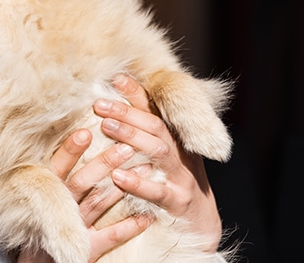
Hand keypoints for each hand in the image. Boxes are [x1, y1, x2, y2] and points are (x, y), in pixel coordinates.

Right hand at [17, 127, 153, 262]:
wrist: (37, 260)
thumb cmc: (37, 218)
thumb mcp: (34, 192)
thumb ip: (51, 170)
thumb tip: (70, 136)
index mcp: (46, 192)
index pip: (58, 167)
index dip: (70, 151)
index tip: (85, 132)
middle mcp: (60, 208)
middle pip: (82, 182)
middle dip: (104, 164)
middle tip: (126, 147)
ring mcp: (75, 228)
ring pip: (99, 203)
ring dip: (122, 186)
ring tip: (145, 167)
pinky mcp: (87, 247)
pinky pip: (111, 236)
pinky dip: (130, 227)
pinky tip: (147, 216)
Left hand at [18, 74, 221, 262]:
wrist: (204, 225)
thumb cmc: (174, 185)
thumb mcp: (164, 157)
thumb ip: (145, 135)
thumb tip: (111, 110)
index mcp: (175, 139)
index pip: (155, 110)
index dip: (136, 93)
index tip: (115, 77)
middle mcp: (180, 154)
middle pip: (155, 126)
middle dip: (127, 112)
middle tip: (99, 104)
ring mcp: (181, 178)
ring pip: (158, 151)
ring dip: (131, 137)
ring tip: (106, 127)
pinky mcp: (177, 203)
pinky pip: (157, 192)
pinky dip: (137, 183)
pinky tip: (117, 176)